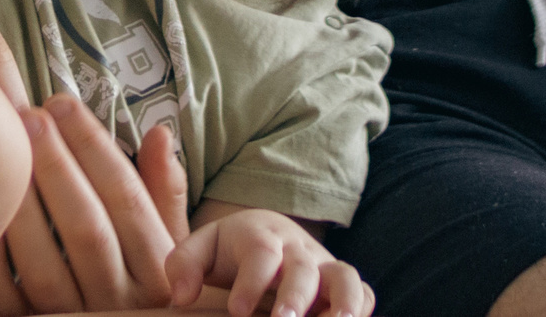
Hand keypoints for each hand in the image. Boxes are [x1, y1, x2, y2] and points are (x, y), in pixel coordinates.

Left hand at [0, 99, 190, 314]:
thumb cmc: (144, 280)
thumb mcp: (171, 239)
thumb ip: (163, 190)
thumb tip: (159, 133)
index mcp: (157, 270)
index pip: (128, 199)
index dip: (94, 146)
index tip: (64, 103)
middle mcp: (119, 302)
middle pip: (87, 229)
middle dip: (56, 167)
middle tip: (30, 116)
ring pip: (44, 266)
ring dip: (21, 205)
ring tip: (3, 150)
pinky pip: (4, 297)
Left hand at [167, 206, 370, 316]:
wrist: (267, 236)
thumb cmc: (230, 251)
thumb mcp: (202, 250)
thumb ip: (184, 266)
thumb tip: (181, 296)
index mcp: (260, 237)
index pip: (261, 253)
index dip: (251, 282)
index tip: (237, 311)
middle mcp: (297, 250)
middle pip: (303, 267)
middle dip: (296, 295)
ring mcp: (323, 267)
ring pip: (345, 277)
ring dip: (343, 302)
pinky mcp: (341, 286)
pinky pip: (364, 293)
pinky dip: (362, 309)